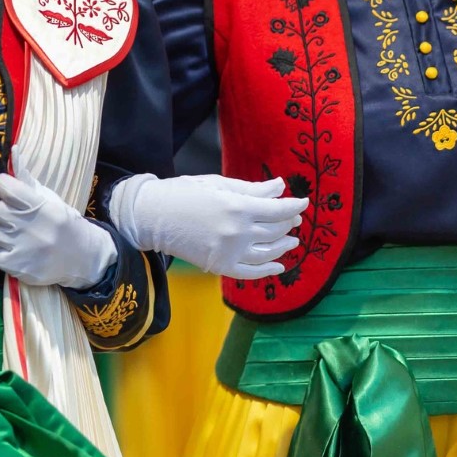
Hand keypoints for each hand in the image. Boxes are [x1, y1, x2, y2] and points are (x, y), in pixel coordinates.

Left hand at [0, 174, 116, 287]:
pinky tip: (18, 251)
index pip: (7, 188)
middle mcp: (33, 227)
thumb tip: (12, 150)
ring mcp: (26, 249)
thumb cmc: (60, 222)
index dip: (0, 185)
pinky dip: (4, 254)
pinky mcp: (19, 267)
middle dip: (4, 213)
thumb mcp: (48, 197)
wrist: (82, 256)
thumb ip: (26, 177)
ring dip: (5, 235)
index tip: (1, 186)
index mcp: (41, 206)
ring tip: (21, 237)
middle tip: (17, 219)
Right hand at [109, 174, 306, 278]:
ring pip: (269, 252)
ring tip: (292, 240)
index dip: (295, 206)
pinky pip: (252, 273)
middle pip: (276, 230)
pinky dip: (269, 270)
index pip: (278, 209)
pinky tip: (279, 266)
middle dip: (289, 223)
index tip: (303, 202)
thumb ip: (251, 189)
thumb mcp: (218, 184)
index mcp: (238, 207)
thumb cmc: (183, 193)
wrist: (152, 216)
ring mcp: (230, 252)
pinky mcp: (220, 266)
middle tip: (294, 218)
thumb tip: (280, 187)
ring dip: (284, 246)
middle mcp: (238, 231)